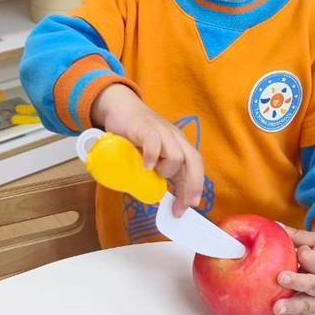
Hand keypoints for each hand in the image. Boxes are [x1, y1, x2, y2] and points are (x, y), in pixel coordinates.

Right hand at [90, 84, 203, 215]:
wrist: (120, 107)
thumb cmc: (135, 134)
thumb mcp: (150, 156)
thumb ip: (157, 171)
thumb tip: (158, 198)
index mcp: (179, 145)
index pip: (195, 167)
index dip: (194, 188)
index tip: (187, 207)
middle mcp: (175, 138)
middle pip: (193, 161)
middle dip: (191, 185)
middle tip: (180, 205)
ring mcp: (161, 131)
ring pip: (177, 155)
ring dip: (166, 171)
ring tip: (151, 172)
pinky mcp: (145, 128)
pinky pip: (154, 142)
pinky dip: (153, 156)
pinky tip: (146, 166)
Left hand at [271, 226, 314, 314]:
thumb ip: (299, 236)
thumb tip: (277, 226)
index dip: (305, 253)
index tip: (301, 249)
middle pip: (312, 284)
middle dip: (297, 282)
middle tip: (281, 278)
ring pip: (306, 303)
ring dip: (291, 306)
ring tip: (276, 308)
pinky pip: (302, 313)